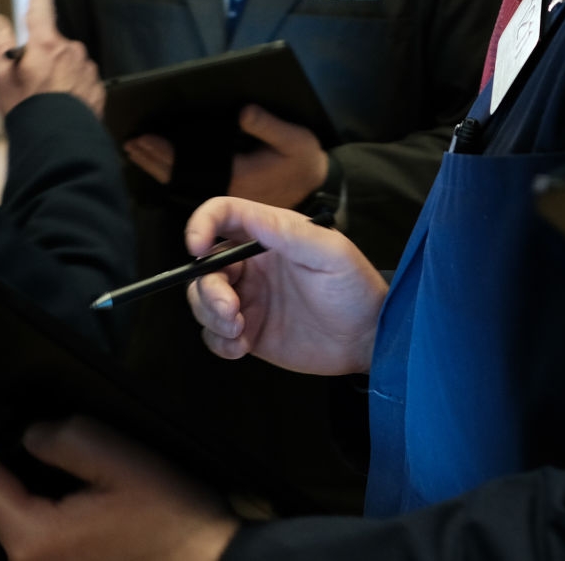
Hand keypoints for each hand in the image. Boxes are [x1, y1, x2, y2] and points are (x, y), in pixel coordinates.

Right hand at [0, 0, 103, 118]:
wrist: (58, 140)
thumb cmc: (27, 109)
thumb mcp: (2, 76)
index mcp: (48, 45)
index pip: (41, 11)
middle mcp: (72, 52)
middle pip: (53, 45)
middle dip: (42, 58)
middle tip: (28, 84)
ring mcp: (87, 70)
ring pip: (68, 65)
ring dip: (57, 75)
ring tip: (44, 101)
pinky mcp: (97, 89)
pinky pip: (80, 82)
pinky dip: (70, 90)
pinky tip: (60, 107)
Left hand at [0, 414, 238, 560]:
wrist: (203, 560)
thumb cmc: (168, 515)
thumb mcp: (120, 460)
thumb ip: (65, 439)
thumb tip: (30, 435)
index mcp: (34, 536)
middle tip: (9, 423)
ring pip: (7, 519)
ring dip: (11, 483)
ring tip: (29, 449)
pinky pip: (28, 534)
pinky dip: (30, 504)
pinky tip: (49, 485)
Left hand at [123, 108, 327, 209]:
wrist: (316, 187)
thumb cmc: (303, 162)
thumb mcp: (294, 139)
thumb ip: (268, 125)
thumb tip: (242, 111)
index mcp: (237, 175)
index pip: (190, 164)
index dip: (164, 152)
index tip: (143, 138)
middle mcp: (226, 189)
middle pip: (179, 176)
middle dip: (153, 158)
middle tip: (131, 142)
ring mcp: (224, 194)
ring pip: (182, 183)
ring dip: (158, 167)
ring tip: (138, 151)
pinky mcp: (227, 194)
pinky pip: (192, 184)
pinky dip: (173, 172)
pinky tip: (162, 163)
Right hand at [184, 196, 386, 375]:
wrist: (368, 339)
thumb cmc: (356, 289)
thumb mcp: (330, 254)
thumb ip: (290, 234)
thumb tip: (253, 217)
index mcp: (271, 234)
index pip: (224, 215)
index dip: (202, 224)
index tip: (196, 247)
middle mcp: (253, 264)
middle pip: (205, 266)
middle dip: (207, 289)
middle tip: (231, 310)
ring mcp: (249, 298)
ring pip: (203, 301)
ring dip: (211, 316)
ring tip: (240, 330)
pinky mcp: (248, 331)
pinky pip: (214, 335)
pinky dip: (219, 342)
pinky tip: (242, 347)